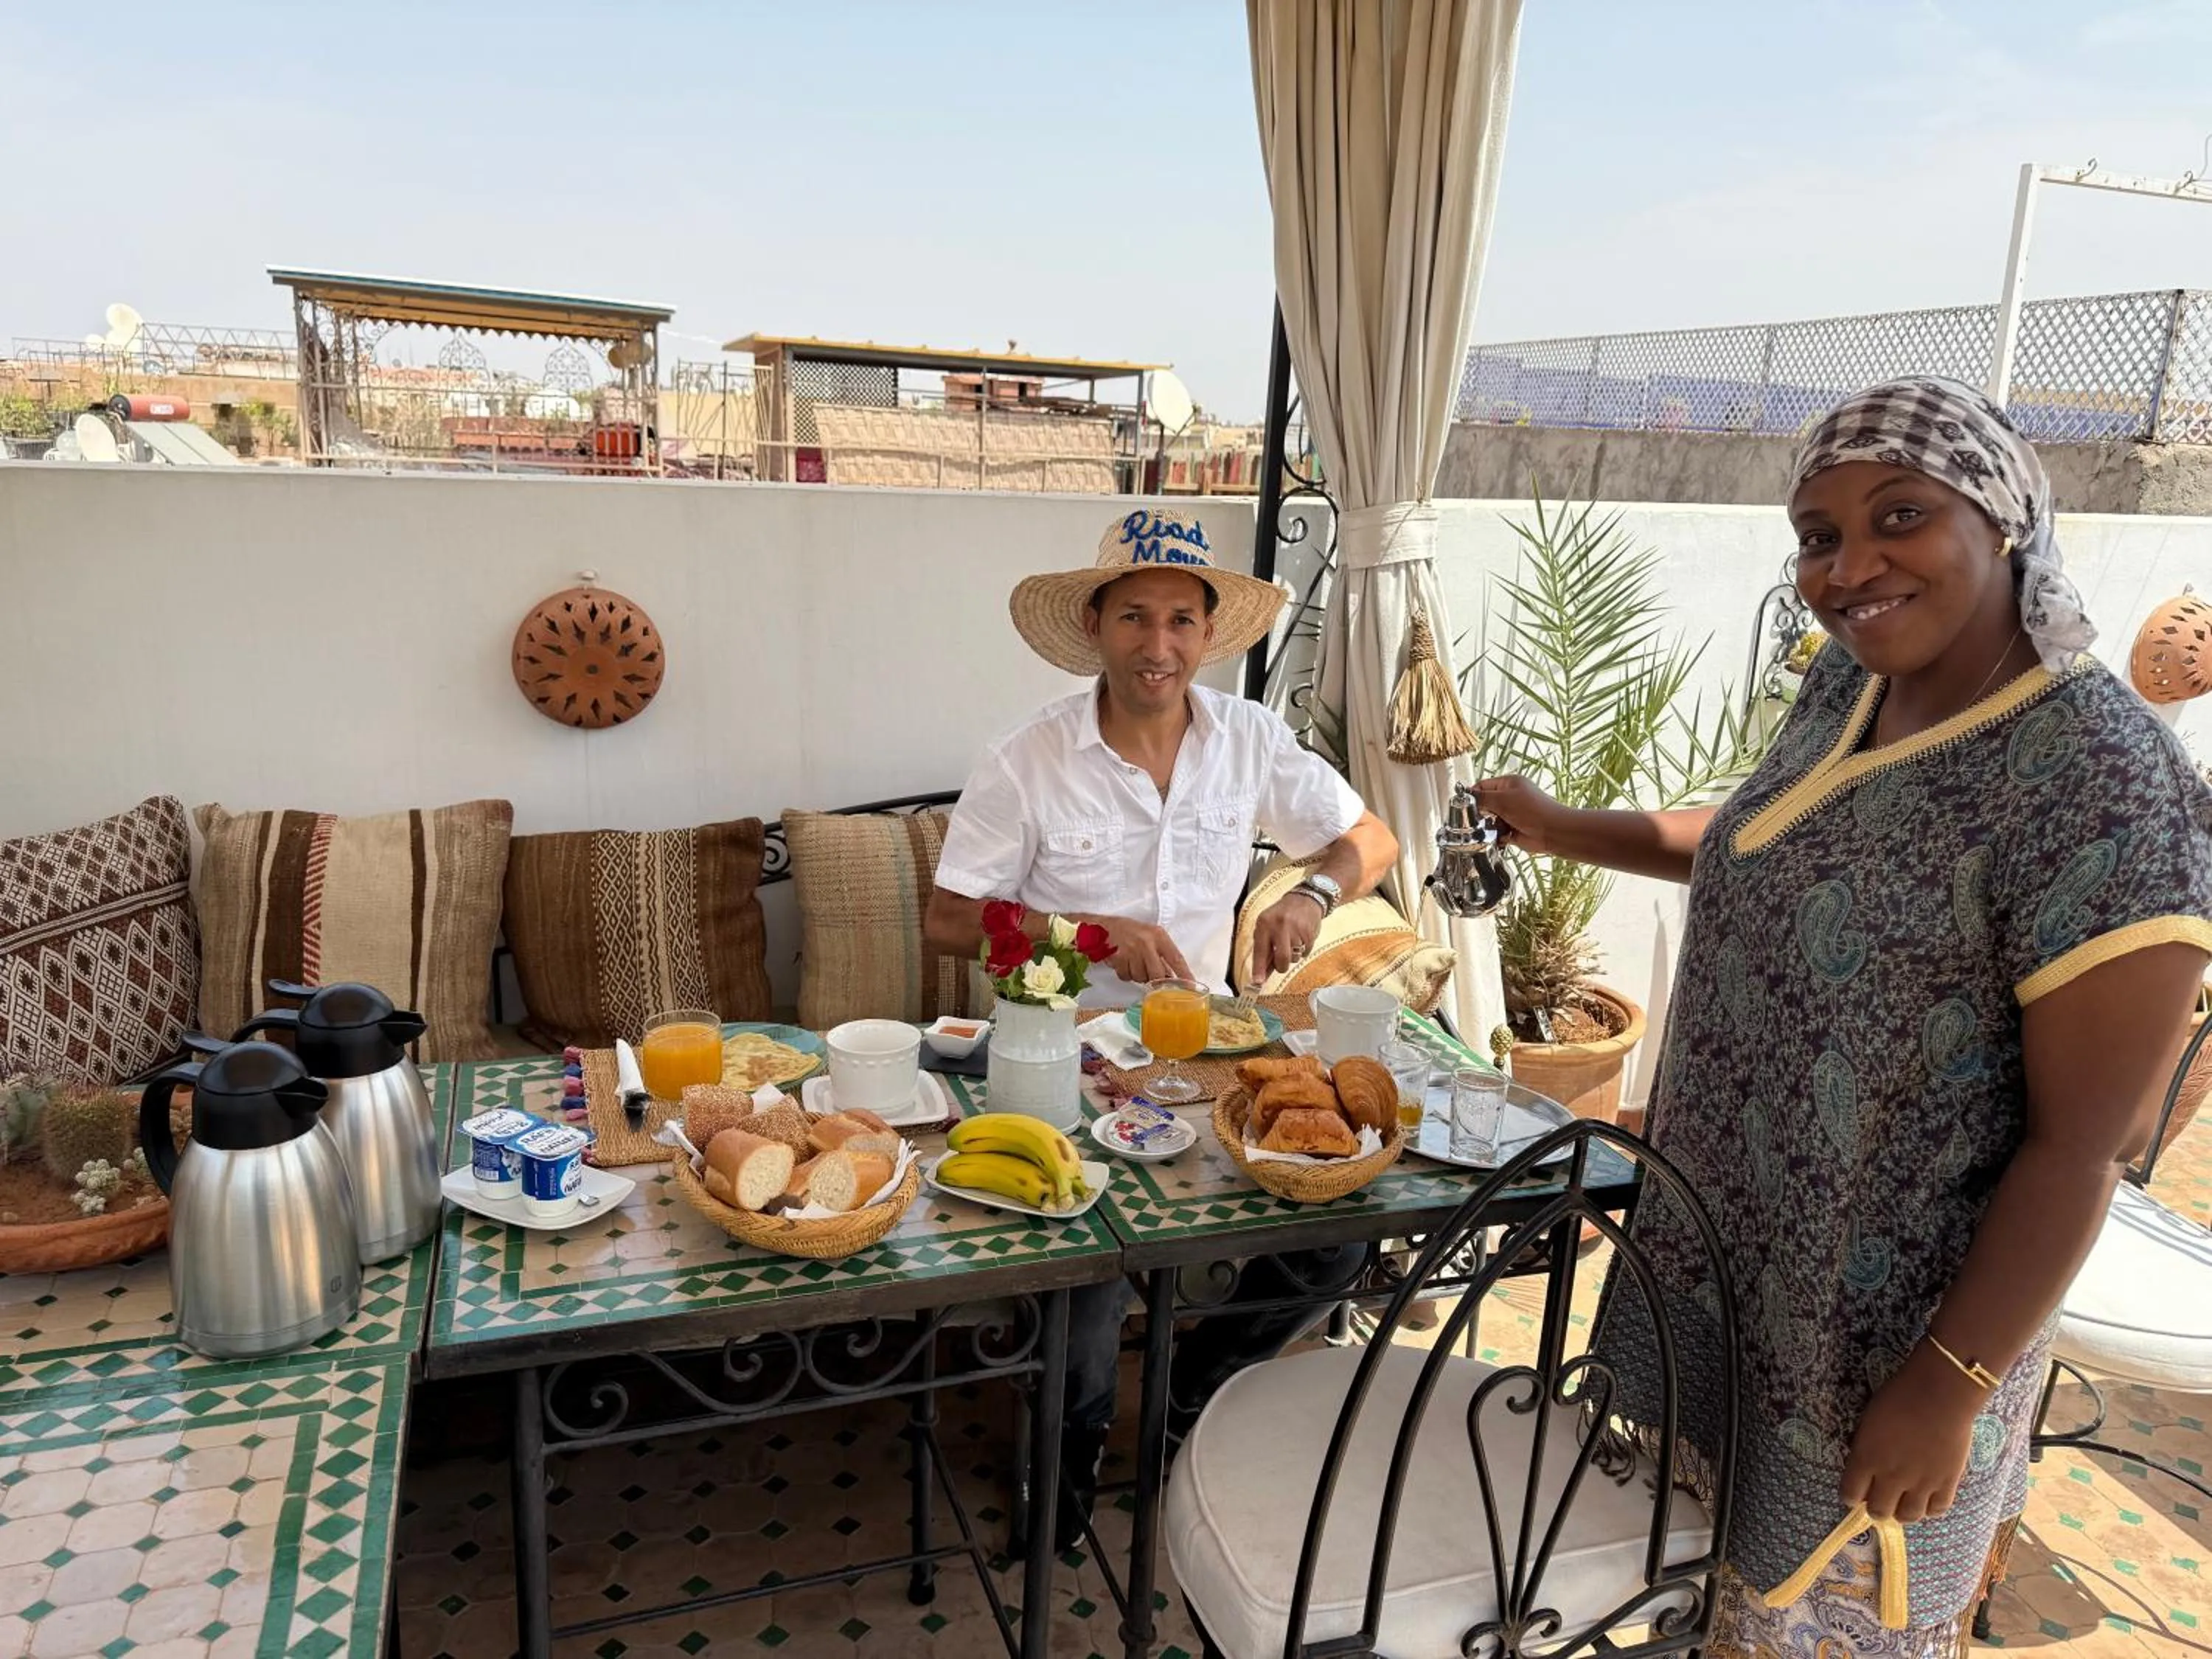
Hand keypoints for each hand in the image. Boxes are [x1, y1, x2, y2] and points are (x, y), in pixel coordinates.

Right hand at [1095, 918, 1193, 985]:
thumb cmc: (1131, 931)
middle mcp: (1146, 943)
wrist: (1103, 927)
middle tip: (1151, 974)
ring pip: (1141, 978)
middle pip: (1158, 974)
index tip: (1191, 987)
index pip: (1176, 958)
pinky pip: (1126, 977)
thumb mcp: (1151, 936)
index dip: (1185, 974)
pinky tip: (1124, 963)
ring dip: (1139, 975)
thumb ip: (1163, 954)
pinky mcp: (1117, 959)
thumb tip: (1172, 977)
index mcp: (1158, 936)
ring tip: (1134, 962)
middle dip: (1156, 979)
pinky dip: (1126, 974)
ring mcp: (1131, 951)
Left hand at [1248, 893, 1324, 982]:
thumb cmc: (1281, 916)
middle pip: (1281, 959)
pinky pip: (1305, 953)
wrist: (1304, 900)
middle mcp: (1279, 926)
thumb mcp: (1267, 926)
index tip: (1257, 983)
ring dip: (1292, 956)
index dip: (1259, 969)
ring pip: (1294, 958)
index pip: (1260, 951)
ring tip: (1292, 941)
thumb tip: (1260, 974)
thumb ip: (1263, 948)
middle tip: (1281, 964)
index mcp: (1265, 924)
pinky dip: (1302, 950)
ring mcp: (1296, 929)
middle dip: (1281, 967)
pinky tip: (1301, 938)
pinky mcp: (1310, 934)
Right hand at [1474, 776, 1566, 856]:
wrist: (1552, 832)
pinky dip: (1495, 836)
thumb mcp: (1503, 799)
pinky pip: (1497, 833)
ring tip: (1489, 830)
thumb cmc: (1531, 810)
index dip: (1472, 795)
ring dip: (1488, 826)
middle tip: (1475, 820)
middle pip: (1485, 804)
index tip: (1462, 805)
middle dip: (1479, 813)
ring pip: (1489, 820)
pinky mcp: (1513, 830)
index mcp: (1509, 783)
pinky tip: (1497, 837)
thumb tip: (1465, 796)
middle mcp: (1510, 797)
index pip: (1483, 786)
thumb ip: (1481, 798)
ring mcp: (1512, 814)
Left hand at [1842, 1346, 1982, 1522]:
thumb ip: (1864, 1449)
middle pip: (1878, 1512)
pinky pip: (1937, 1511)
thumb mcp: (1868, 1421)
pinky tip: (1927, 1497)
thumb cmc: (1898, 1397)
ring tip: (1904, 1500)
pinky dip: (1930, 1508)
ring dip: (1903, 1511)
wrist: (1940, 1394)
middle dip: (1876, 1506)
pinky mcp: (1947, 1483)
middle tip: (1881, 1496)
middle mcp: (1891, 1477)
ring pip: (1908, 1517)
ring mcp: (1921, 1484)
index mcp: (1866, 1459)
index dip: (1851, 1495)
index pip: (1849, 1495)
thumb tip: (1863, 1467)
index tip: (1856, 1491)